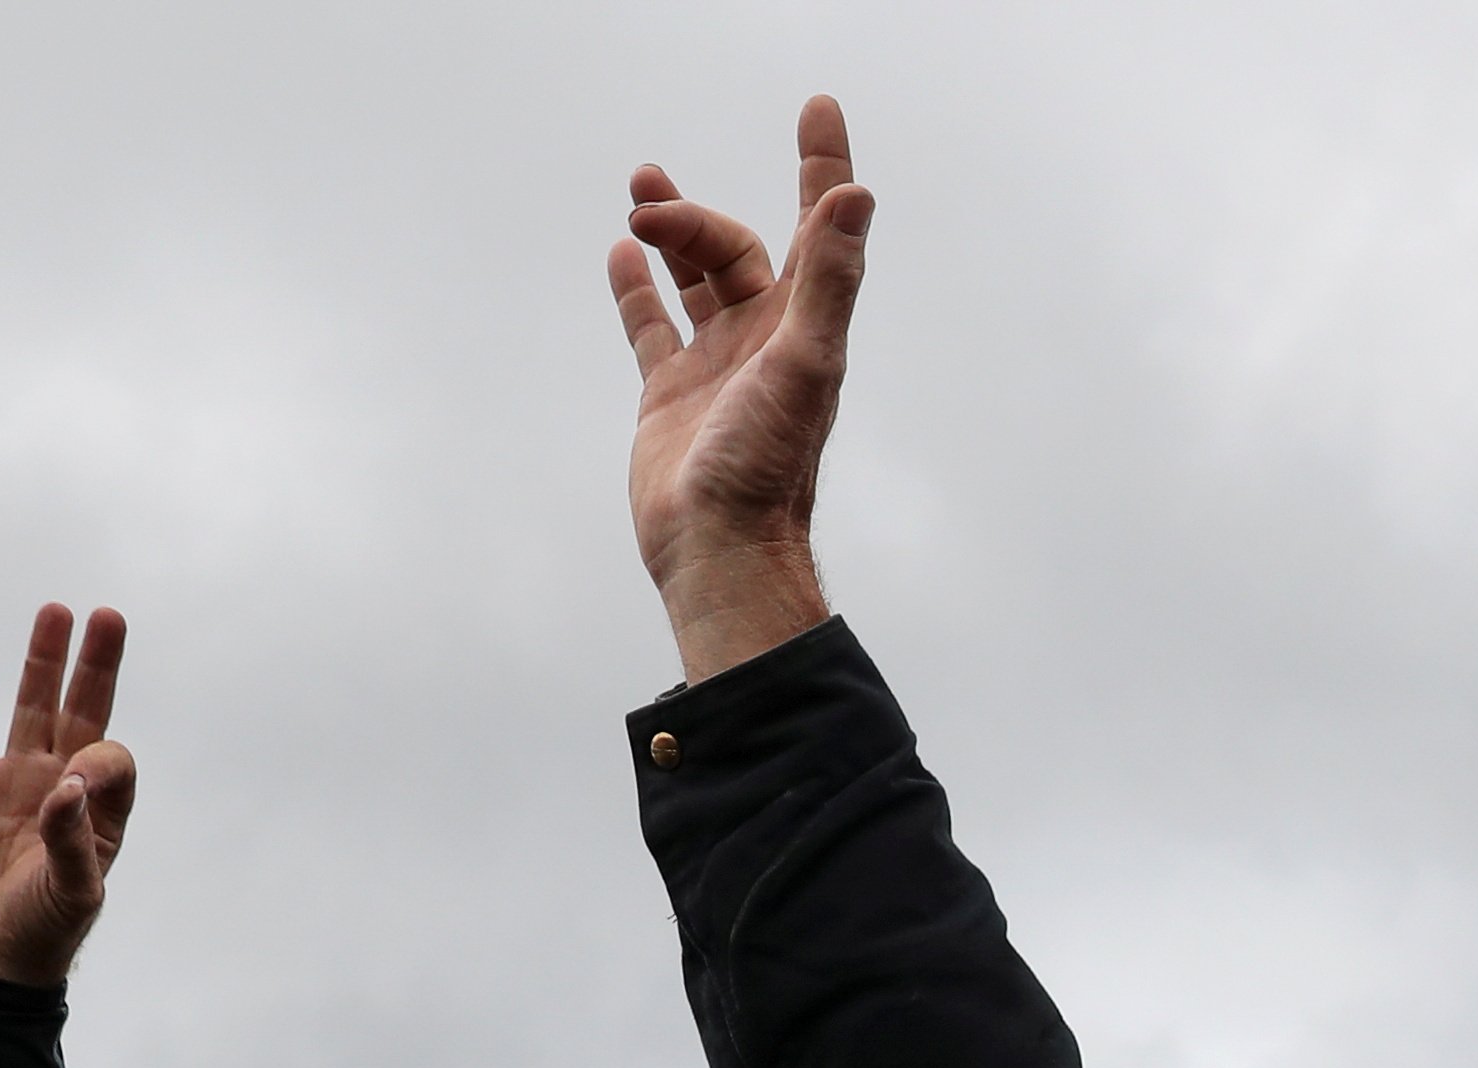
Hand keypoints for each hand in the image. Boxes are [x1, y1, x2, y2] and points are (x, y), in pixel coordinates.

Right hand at [0, 605, 136, 985]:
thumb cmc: (42, 927)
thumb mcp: (73, 892)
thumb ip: (72, 841)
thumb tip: (68, 786)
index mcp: (99, 810)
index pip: (110, 757)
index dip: (100, 757)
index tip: (75, 782)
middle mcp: (62, 783)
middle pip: (82, 710)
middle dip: (93, 665)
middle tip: (107, 617)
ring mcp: (13, 777)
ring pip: (31, 706)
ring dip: (41, 662)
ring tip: (54, 613)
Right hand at [613, 96, 868, 681]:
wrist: (719, 547)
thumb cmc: (768, 465)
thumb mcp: (807, 360)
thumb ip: (830, 278)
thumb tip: (855, 196)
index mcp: (805, 324)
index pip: (820, 226)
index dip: (822, 166)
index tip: (819, 108)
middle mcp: (765, 339)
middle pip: (735, 246)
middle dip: (695, 214)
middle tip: (649, 200)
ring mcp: (716, 365)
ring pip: (695, 275)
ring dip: (672, 230)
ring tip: (642, 185)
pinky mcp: (671, 394)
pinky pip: (653, 325)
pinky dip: (640, 288)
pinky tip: (622, 253)